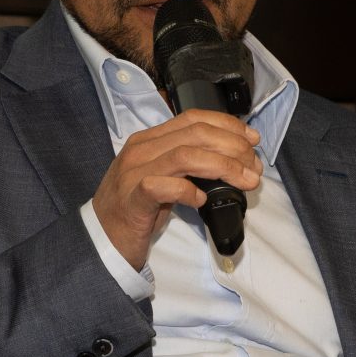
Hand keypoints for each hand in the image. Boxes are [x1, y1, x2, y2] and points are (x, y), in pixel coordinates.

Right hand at [92, 110, 261, 269]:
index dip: (227, 124)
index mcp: (149, 139)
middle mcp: (141, 150)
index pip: (192, 118)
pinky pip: (164, 186)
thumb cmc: (136, 208)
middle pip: (195, 134)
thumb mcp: (162, 177)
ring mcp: (134, 172)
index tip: (251, 139)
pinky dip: (189, 191)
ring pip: (185, 155)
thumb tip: (231, 159)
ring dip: (223, 166)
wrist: (102, 238)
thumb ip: (187, 164)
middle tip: (253, 165)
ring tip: (244, 180)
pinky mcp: (133, 198)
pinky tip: (201, 200)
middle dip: (232, 146)